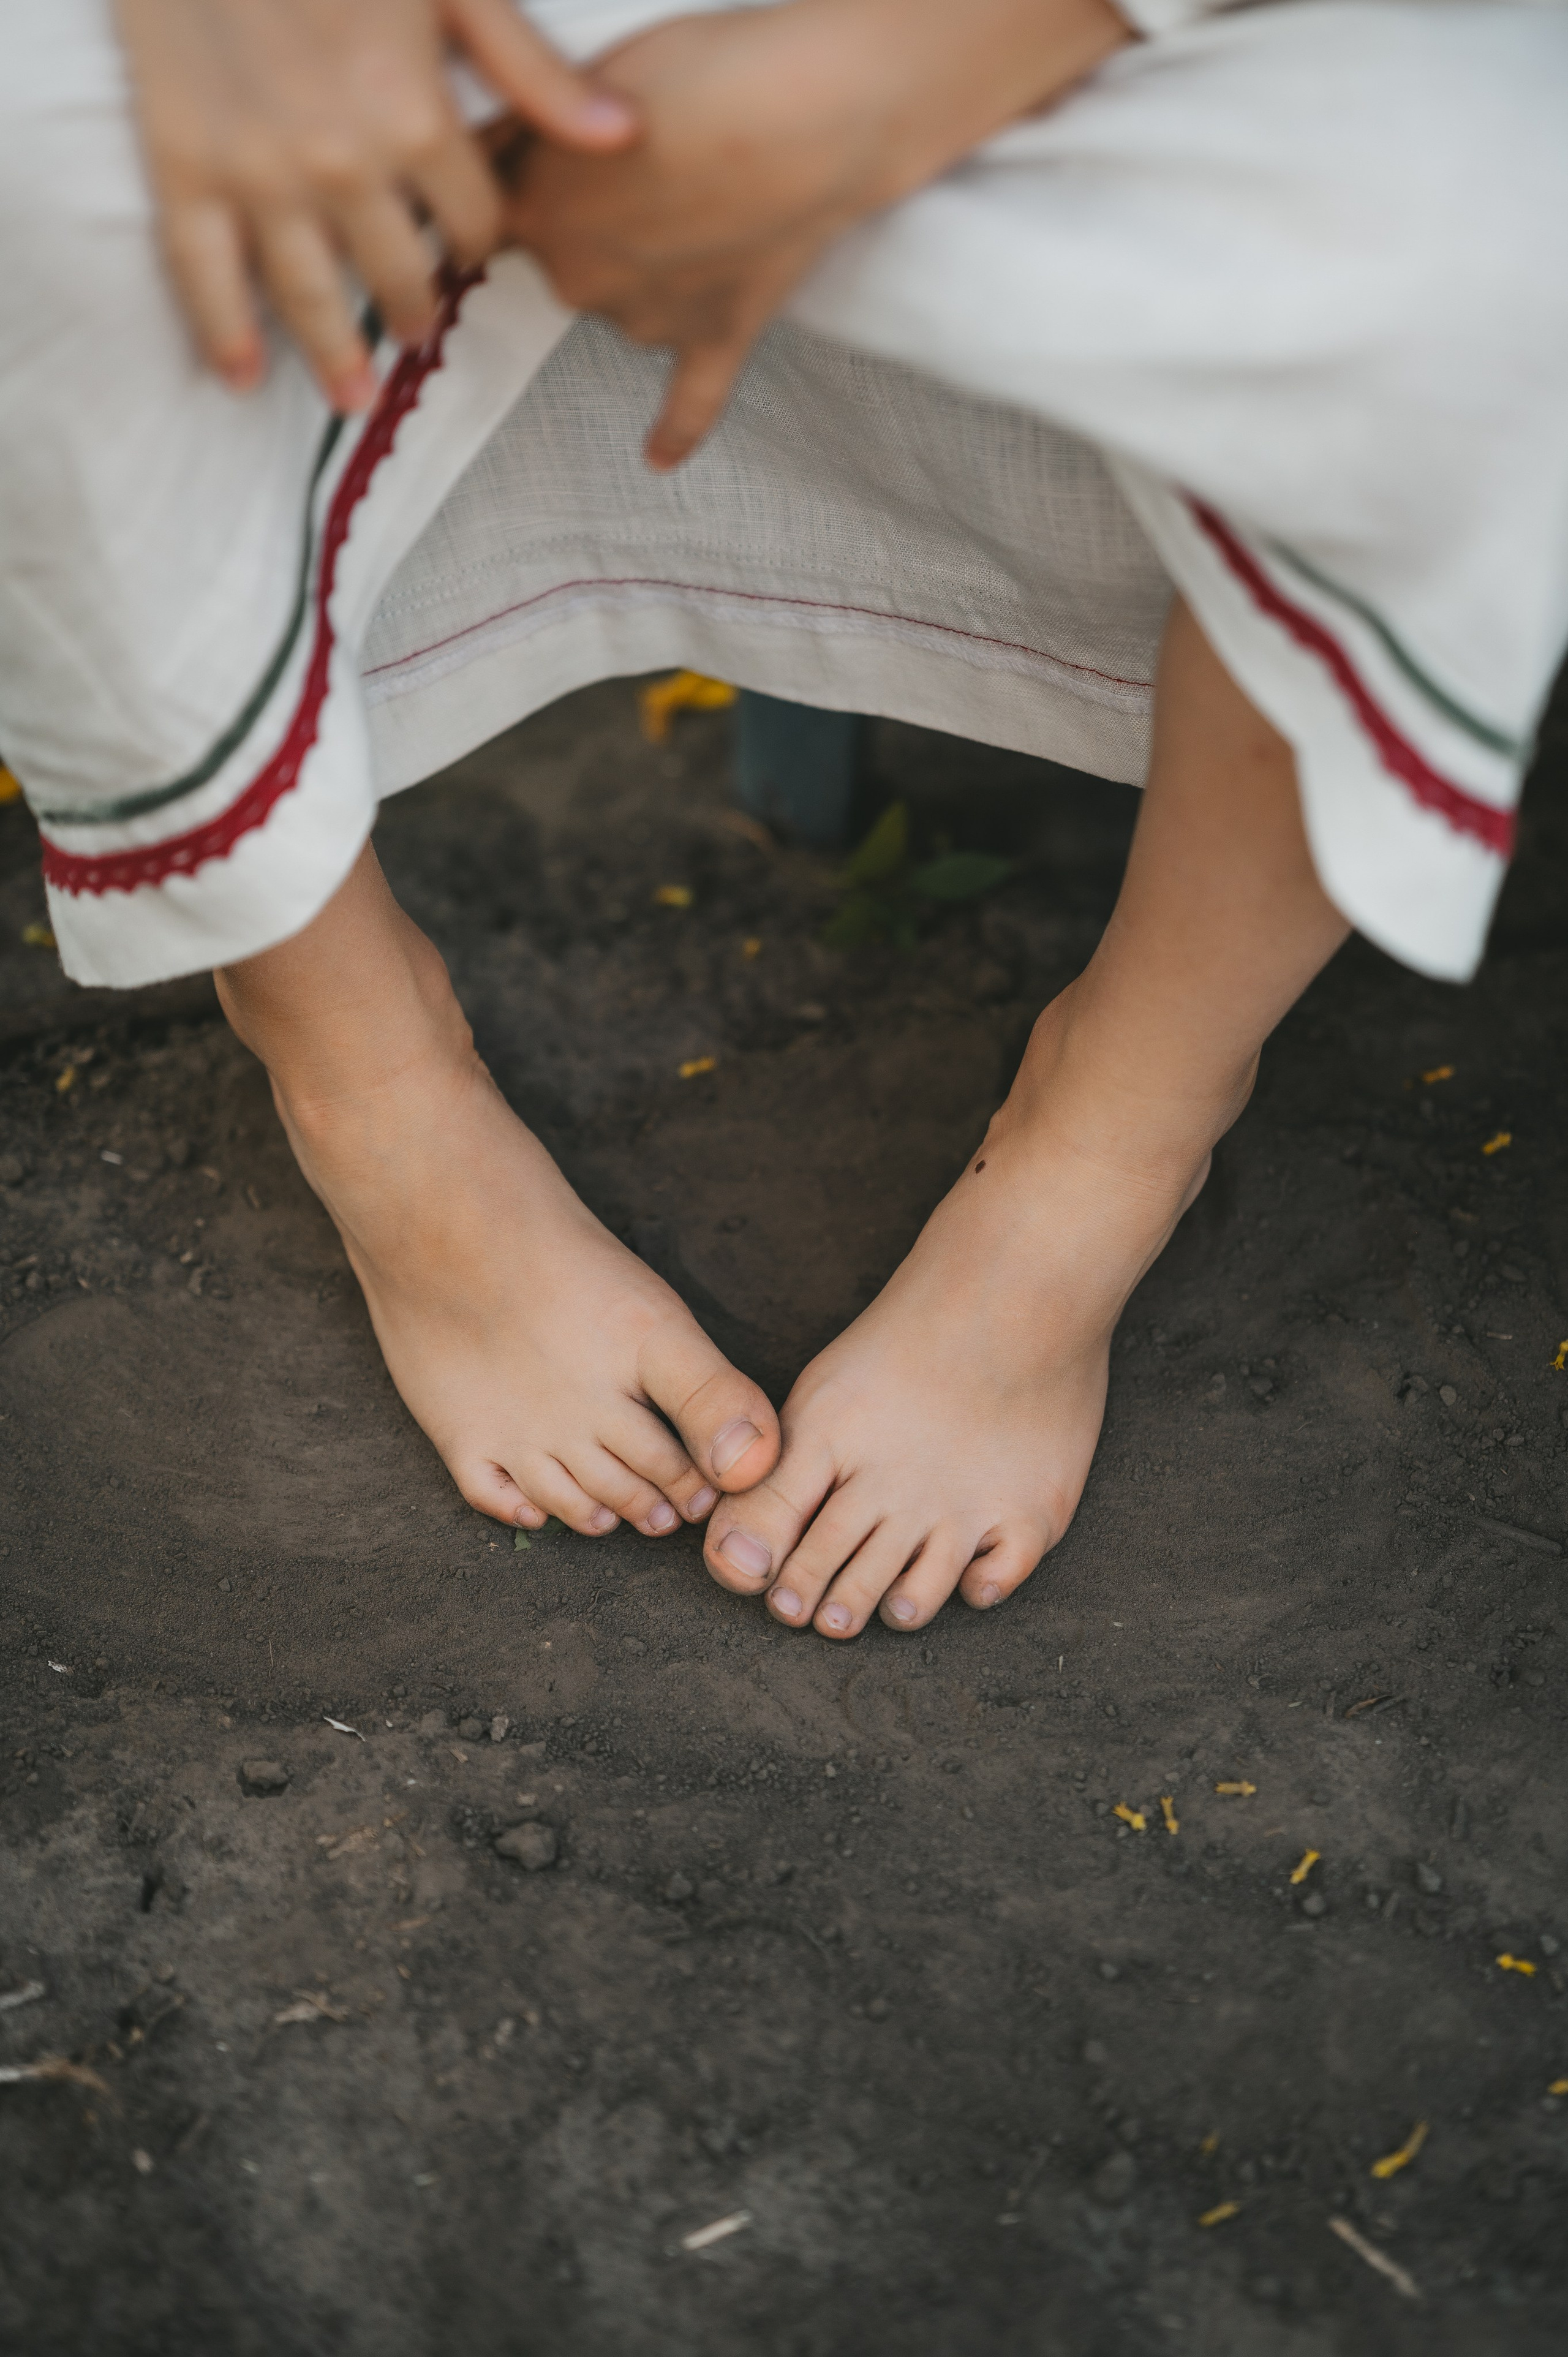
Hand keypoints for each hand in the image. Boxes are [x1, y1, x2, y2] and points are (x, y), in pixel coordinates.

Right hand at [112, 0, 637, 410]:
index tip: (470, 249)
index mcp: (415, 118)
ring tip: (354, 395)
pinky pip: (202, 272)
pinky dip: (223, 333)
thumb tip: (622, 136)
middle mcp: (343, 166)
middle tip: (419, 330)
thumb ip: (533, 70)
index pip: (472, 223)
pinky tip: (243, 378)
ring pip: (309, 295)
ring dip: (336, 355)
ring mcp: (259, 175)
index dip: (479, 241)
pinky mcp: (182, 166)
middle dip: (415, 308)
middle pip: (396, 274)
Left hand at [504, 0, 1129, 467]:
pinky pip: (688, 405)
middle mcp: (579, 278)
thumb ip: (529, 122)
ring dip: (649, 268)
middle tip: (652, 162)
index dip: (523, 180)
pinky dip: (673, 433)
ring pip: (625, 303)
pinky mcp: (716, 340)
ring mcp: (649, 318)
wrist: (809, 116)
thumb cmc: (704, 77)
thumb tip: (488, 147)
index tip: (542, 169)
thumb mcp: (584, 75)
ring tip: (700, 204)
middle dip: (594, 218)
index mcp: (536, 211)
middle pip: (563, 258)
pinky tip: (656, 459)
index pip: (496, 210)